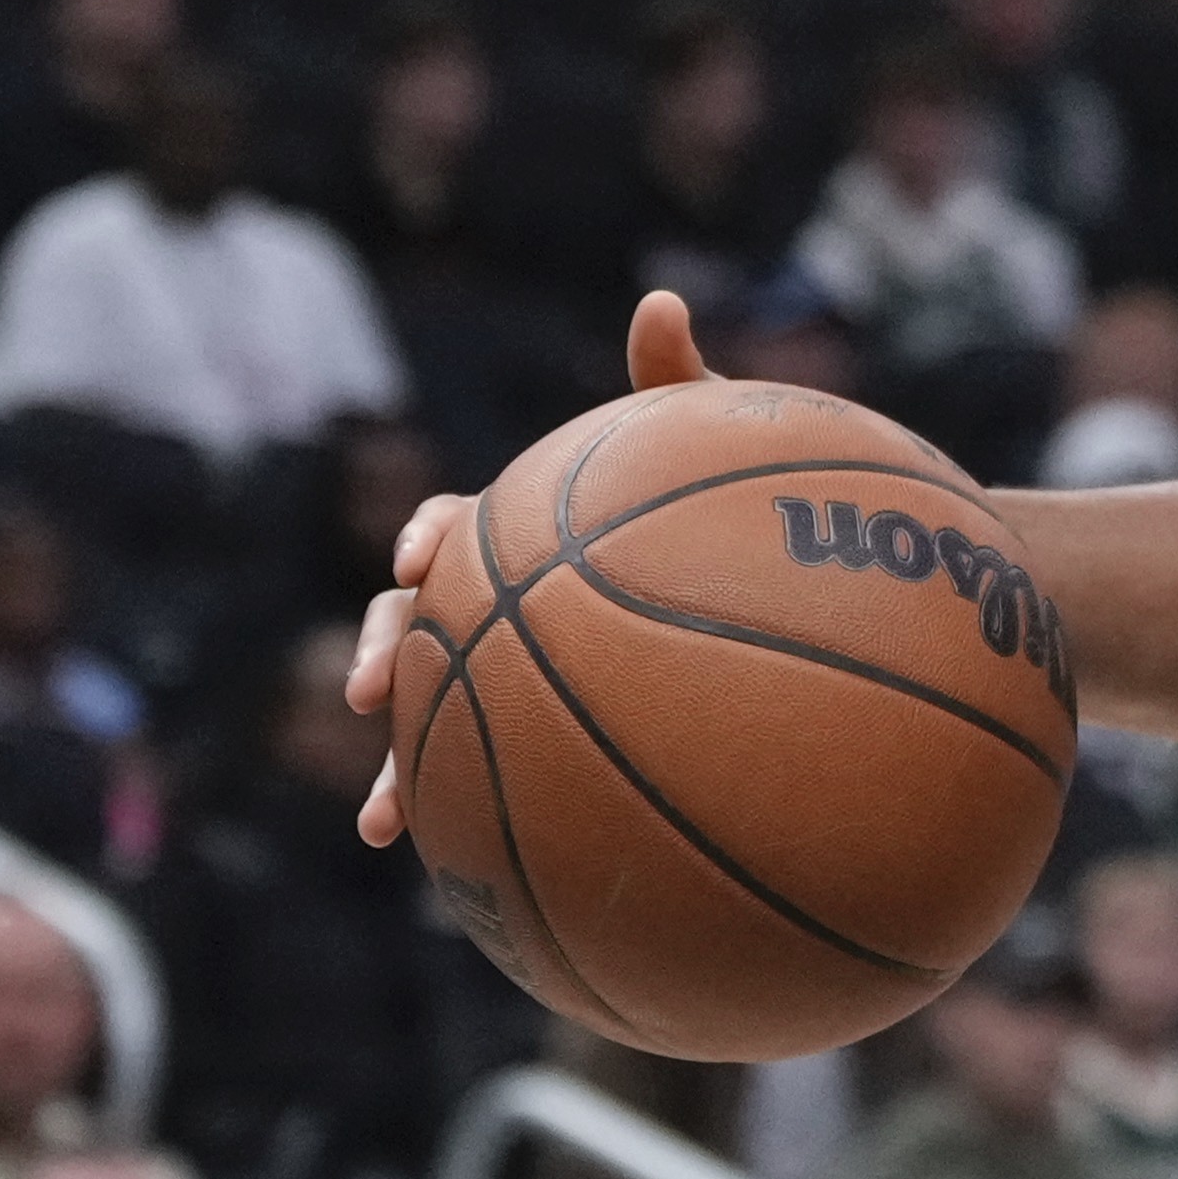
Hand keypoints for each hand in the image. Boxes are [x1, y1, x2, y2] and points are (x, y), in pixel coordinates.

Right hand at [346, 291, 714, 848]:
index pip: (461, 525)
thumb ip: (680, 386)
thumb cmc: (755, 514)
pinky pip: (507, 787)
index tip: (425, 559)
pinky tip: (469, 879)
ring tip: (387, 821)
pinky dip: (480, 827)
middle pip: (421, 625)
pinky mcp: (559, 741)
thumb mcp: (723, 448)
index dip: (430, 539)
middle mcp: (517, 604)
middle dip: (387, 653)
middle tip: (375, 688)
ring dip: (401, 767)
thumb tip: (658, 299)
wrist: (803, 609)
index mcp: (534, 534)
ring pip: (445, 719)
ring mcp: (531, 676)